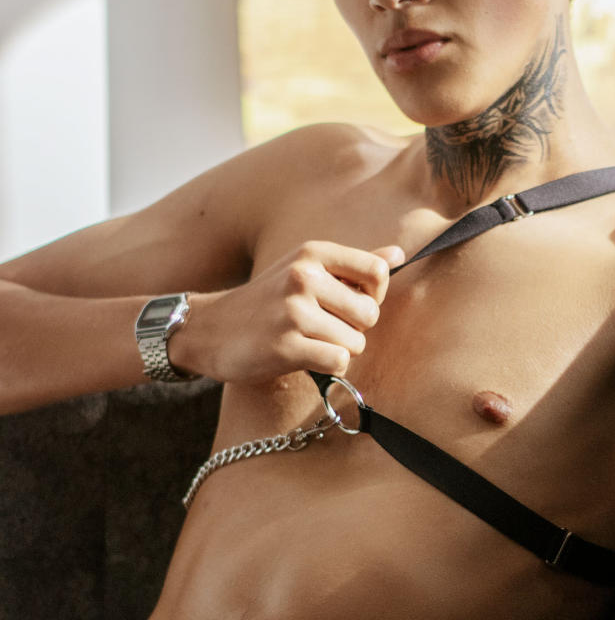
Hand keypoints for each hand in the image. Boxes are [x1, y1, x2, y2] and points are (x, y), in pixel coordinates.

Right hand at [169, 241, 404, 384]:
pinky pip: (338, 362)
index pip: (378, 271)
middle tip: (323, 329)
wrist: (209, 330)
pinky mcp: (285, 346)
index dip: (373, 294)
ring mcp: (293, 312)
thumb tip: (400, 253)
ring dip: (339, 350)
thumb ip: (353, 264)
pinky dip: (328, 366)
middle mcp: (304, 277)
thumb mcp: (303, 270)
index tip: (350, 303)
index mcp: (313, 254)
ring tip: (309, 342)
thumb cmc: (265, 301)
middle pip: (370, 313)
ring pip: (356, 342)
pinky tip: (305, 358)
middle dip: (354, 329)